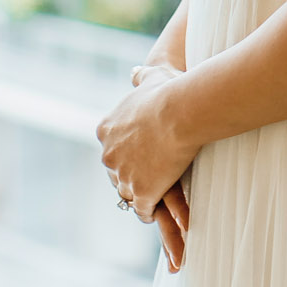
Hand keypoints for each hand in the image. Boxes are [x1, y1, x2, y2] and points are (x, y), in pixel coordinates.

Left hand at [97, 63, 199, 260]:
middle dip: (131, 177)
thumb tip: (136, 73)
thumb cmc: (169, 91)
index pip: (112, 149)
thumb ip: (141, 78)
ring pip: (127, 194)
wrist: (180, 111)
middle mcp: (109, 155)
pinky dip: (149, 213)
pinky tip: (159, 213)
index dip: (128, 154)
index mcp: (106, 129)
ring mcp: (124, 176)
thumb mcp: (151, 78)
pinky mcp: (141, 192)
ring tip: (153, 202)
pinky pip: (143, 210)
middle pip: (116, 174)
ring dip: (139, 197)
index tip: (142, 155)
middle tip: (149, 179)